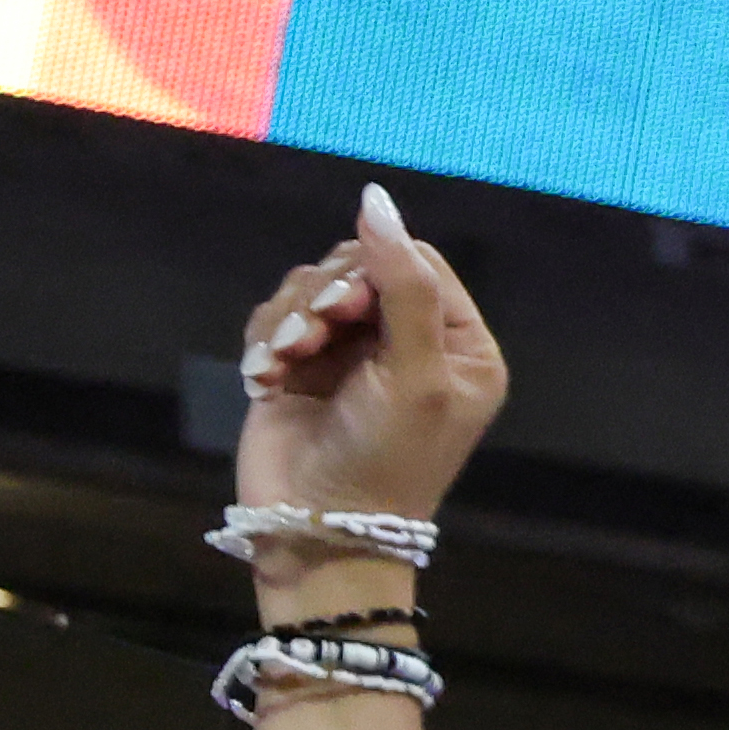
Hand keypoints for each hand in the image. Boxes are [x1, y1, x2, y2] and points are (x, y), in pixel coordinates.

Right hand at [229, 184, 504, 566]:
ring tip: (285, 365)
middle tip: (311, 340)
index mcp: (461, 347)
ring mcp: (354, 354)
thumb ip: (404, 284)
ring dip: (291, 319)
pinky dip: (268, 341)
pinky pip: (278, 315)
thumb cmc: (384, 460)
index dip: (373, 267)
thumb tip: (376, 198)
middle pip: (361, 264)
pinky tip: (267, 379)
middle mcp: (412, 344)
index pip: (417, 261)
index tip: (347, 308)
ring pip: (312, 286)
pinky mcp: (303, 367)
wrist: (320, 531)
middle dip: (326, 296)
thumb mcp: (414, 373)